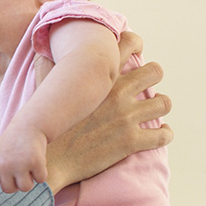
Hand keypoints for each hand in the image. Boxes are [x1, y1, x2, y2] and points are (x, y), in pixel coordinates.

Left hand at [0, 124, 47, 205]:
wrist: (29, 126)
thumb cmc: (10, 142)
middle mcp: (4, 165)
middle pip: (10, 190)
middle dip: (16, 183)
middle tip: (19, 167)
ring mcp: (20, 164)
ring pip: (25, 188)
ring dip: (30, 180)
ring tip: (27, 165)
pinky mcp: (35, 162)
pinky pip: (41, 180)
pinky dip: (42, 173)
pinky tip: (38, 161)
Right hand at [45, 33, 171, 193]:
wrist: (48, 161)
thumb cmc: (46, 127)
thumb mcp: (44, 92)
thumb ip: (48, 69)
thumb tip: (41, 53)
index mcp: (98, 78)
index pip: (127, 44)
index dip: (135, 44)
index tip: (136, 51)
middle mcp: (116, 93)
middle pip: (155, 71)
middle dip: (153, 78)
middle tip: (146, 87)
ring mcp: (126, 118)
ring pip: (164, 103)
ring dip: (160, 107)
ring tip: (151, 112)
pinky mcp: (131, 142)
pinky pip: (164, 135)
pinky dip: (164, 134)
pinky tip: (158, 135)